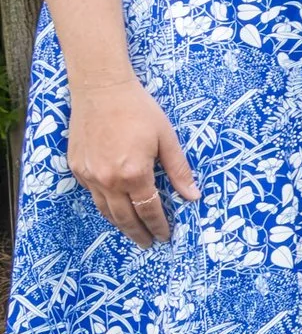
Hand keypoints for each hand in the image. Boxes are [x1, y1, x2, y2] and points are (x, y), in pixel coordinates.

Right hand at [67, 73, 198, 245]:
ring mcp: (89, 175)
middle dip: (138, 233)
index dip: (158, 225)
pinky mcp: (76, 167)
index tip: (165, 236)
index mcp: (133, 173)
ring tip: (132, 232)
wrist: (100, 89)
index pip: (148, 210)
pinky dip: (104, 204)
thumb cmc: (139, 109)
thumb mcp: (166, 138)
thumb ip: (178, 170)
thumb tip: (192, 196)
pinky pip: (92, 193)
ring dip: (119, 224)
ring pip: (104, 209)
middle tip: (147, 243)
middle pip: (124, 217)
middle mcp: (108, 179)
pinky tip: (114, 206)